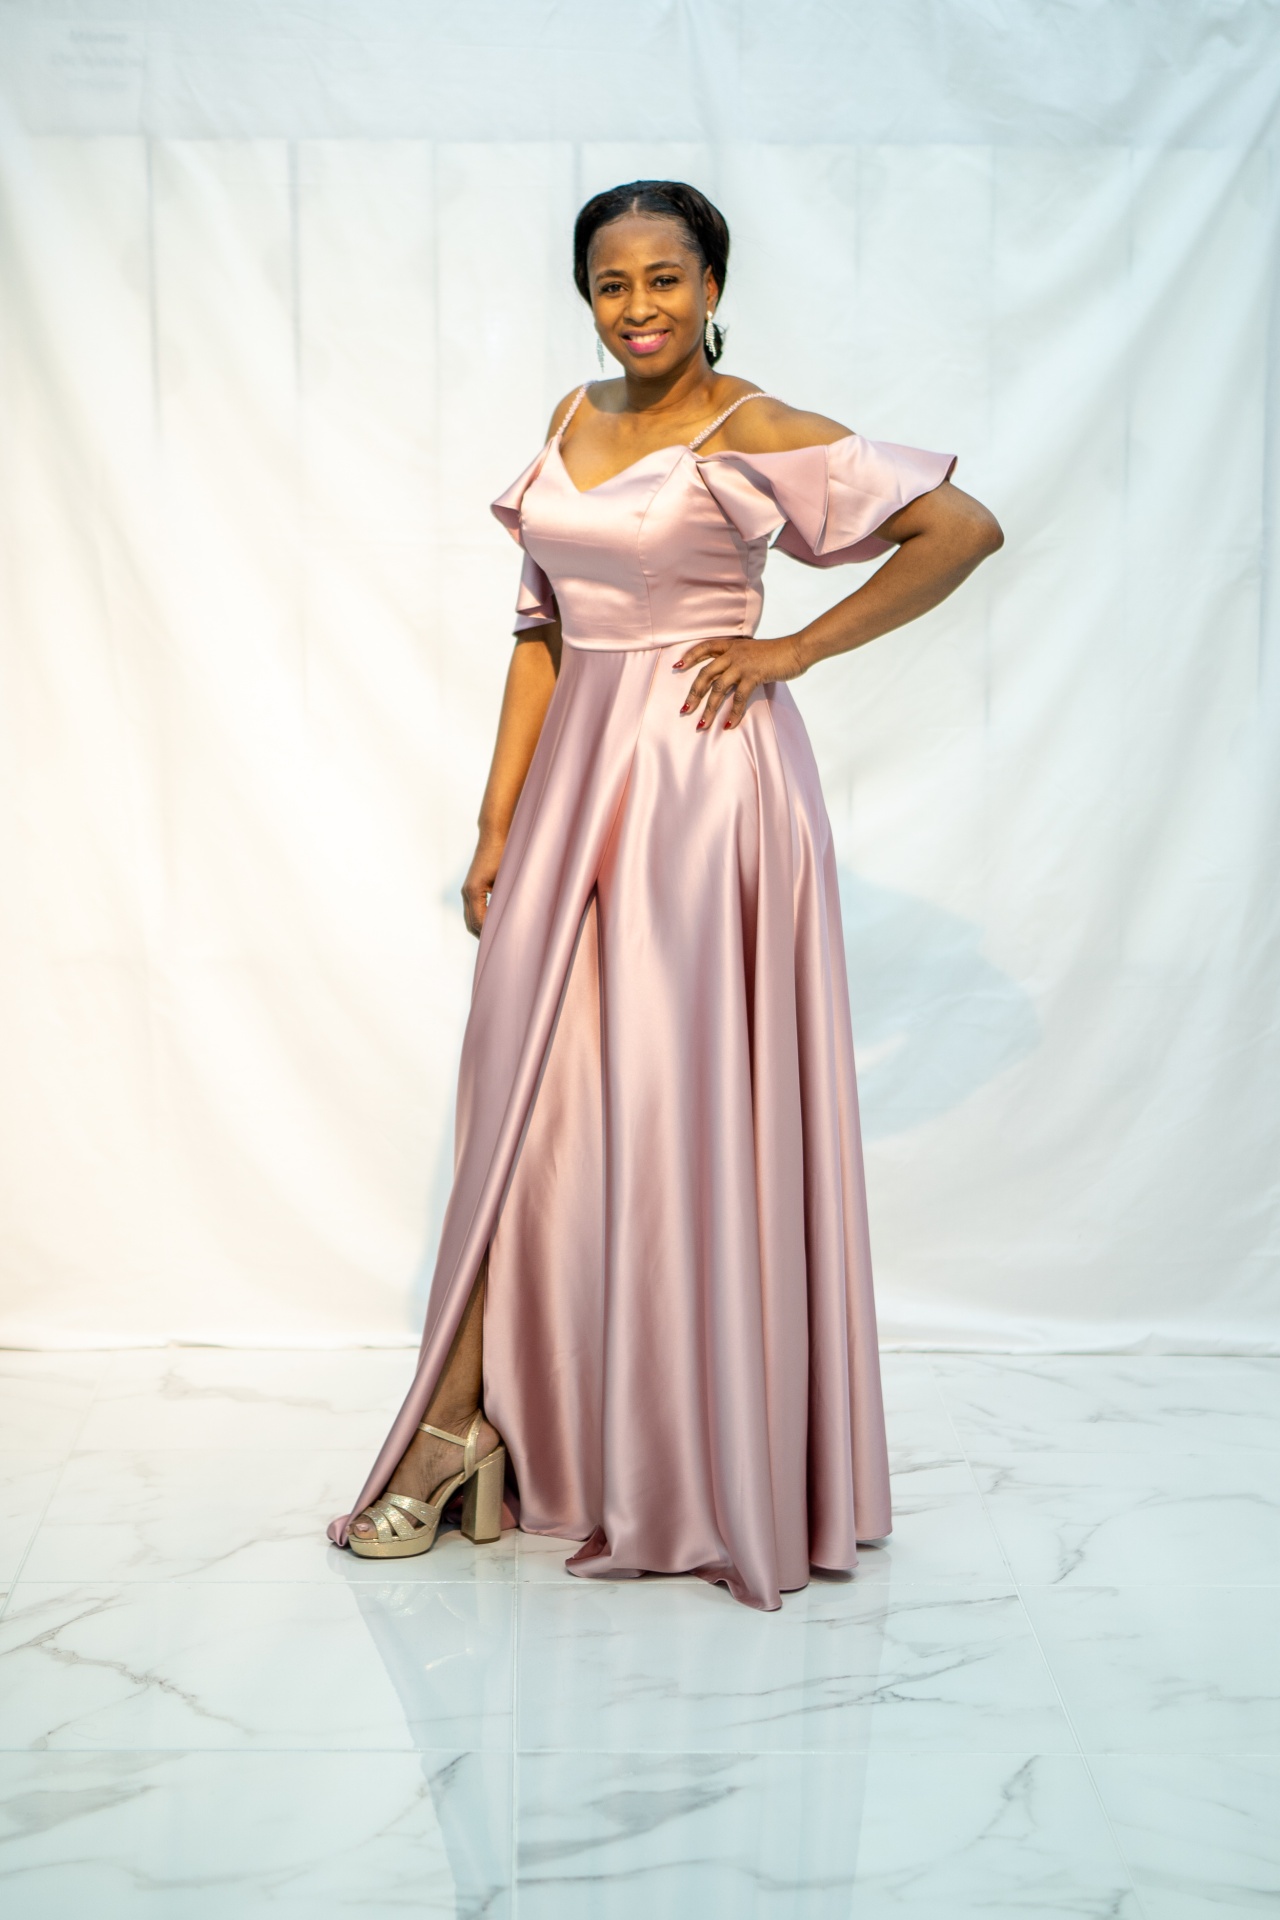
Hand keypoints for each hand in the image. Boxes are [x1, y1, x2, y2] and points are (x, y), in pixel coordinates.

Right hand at [461, 831, 505, 936]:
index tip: (503, 944)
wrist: (495, 835)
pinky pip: (473, 910)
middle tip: (502, 947)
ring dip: (482, 930)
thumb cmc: (505, 853)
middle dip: (485, 937)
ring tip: (498, 940)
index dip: (489, 935)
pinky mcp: (472, 888)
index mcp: (474, 891)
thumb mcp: (508, 878)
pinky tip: (494, 926)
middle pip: (472, 925)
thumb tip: (511, 921)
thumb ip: (507, 899)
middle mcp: (467, 892)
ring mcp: (467, 890)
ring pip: (470, 919)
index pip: (479, 922)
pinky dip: (481, 921)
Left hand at [673, 635, 805, 730]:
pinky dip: (733, 713)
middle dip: (694, 693)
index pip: (705, 647)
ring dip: (709, 709)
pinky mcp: (754, 675)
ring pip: (718, 689)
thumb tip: (731, 673)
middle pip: (705, 674)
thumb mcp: (754, 651)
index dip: (690, 656)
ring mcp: (743, 664)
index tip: (678, 665)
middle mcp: (733, 653)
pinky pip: (739, 698)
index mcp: (732, 645)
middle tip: (685, 710)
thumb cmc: (778, 652)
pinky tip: (728, 725)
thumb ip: (740, 658)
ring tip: (702, 725)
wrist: (797, 649)